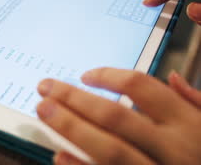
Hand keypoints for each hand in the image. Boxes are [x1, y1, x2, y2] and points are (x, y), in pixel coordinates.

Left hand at [36, 68, 200, 164]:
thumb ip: (192, 103)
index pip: (141, 87)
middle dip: (75, 99)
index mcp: (189, 125)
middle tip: (46, 88)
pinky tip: (59, 155)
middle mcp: (172, 149)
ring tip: (44, 111)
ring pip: (107, 149)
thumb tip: (171, 76)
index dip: (108, 76)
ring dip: (70, 127)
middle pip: (114, 116)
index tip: (85, 75)